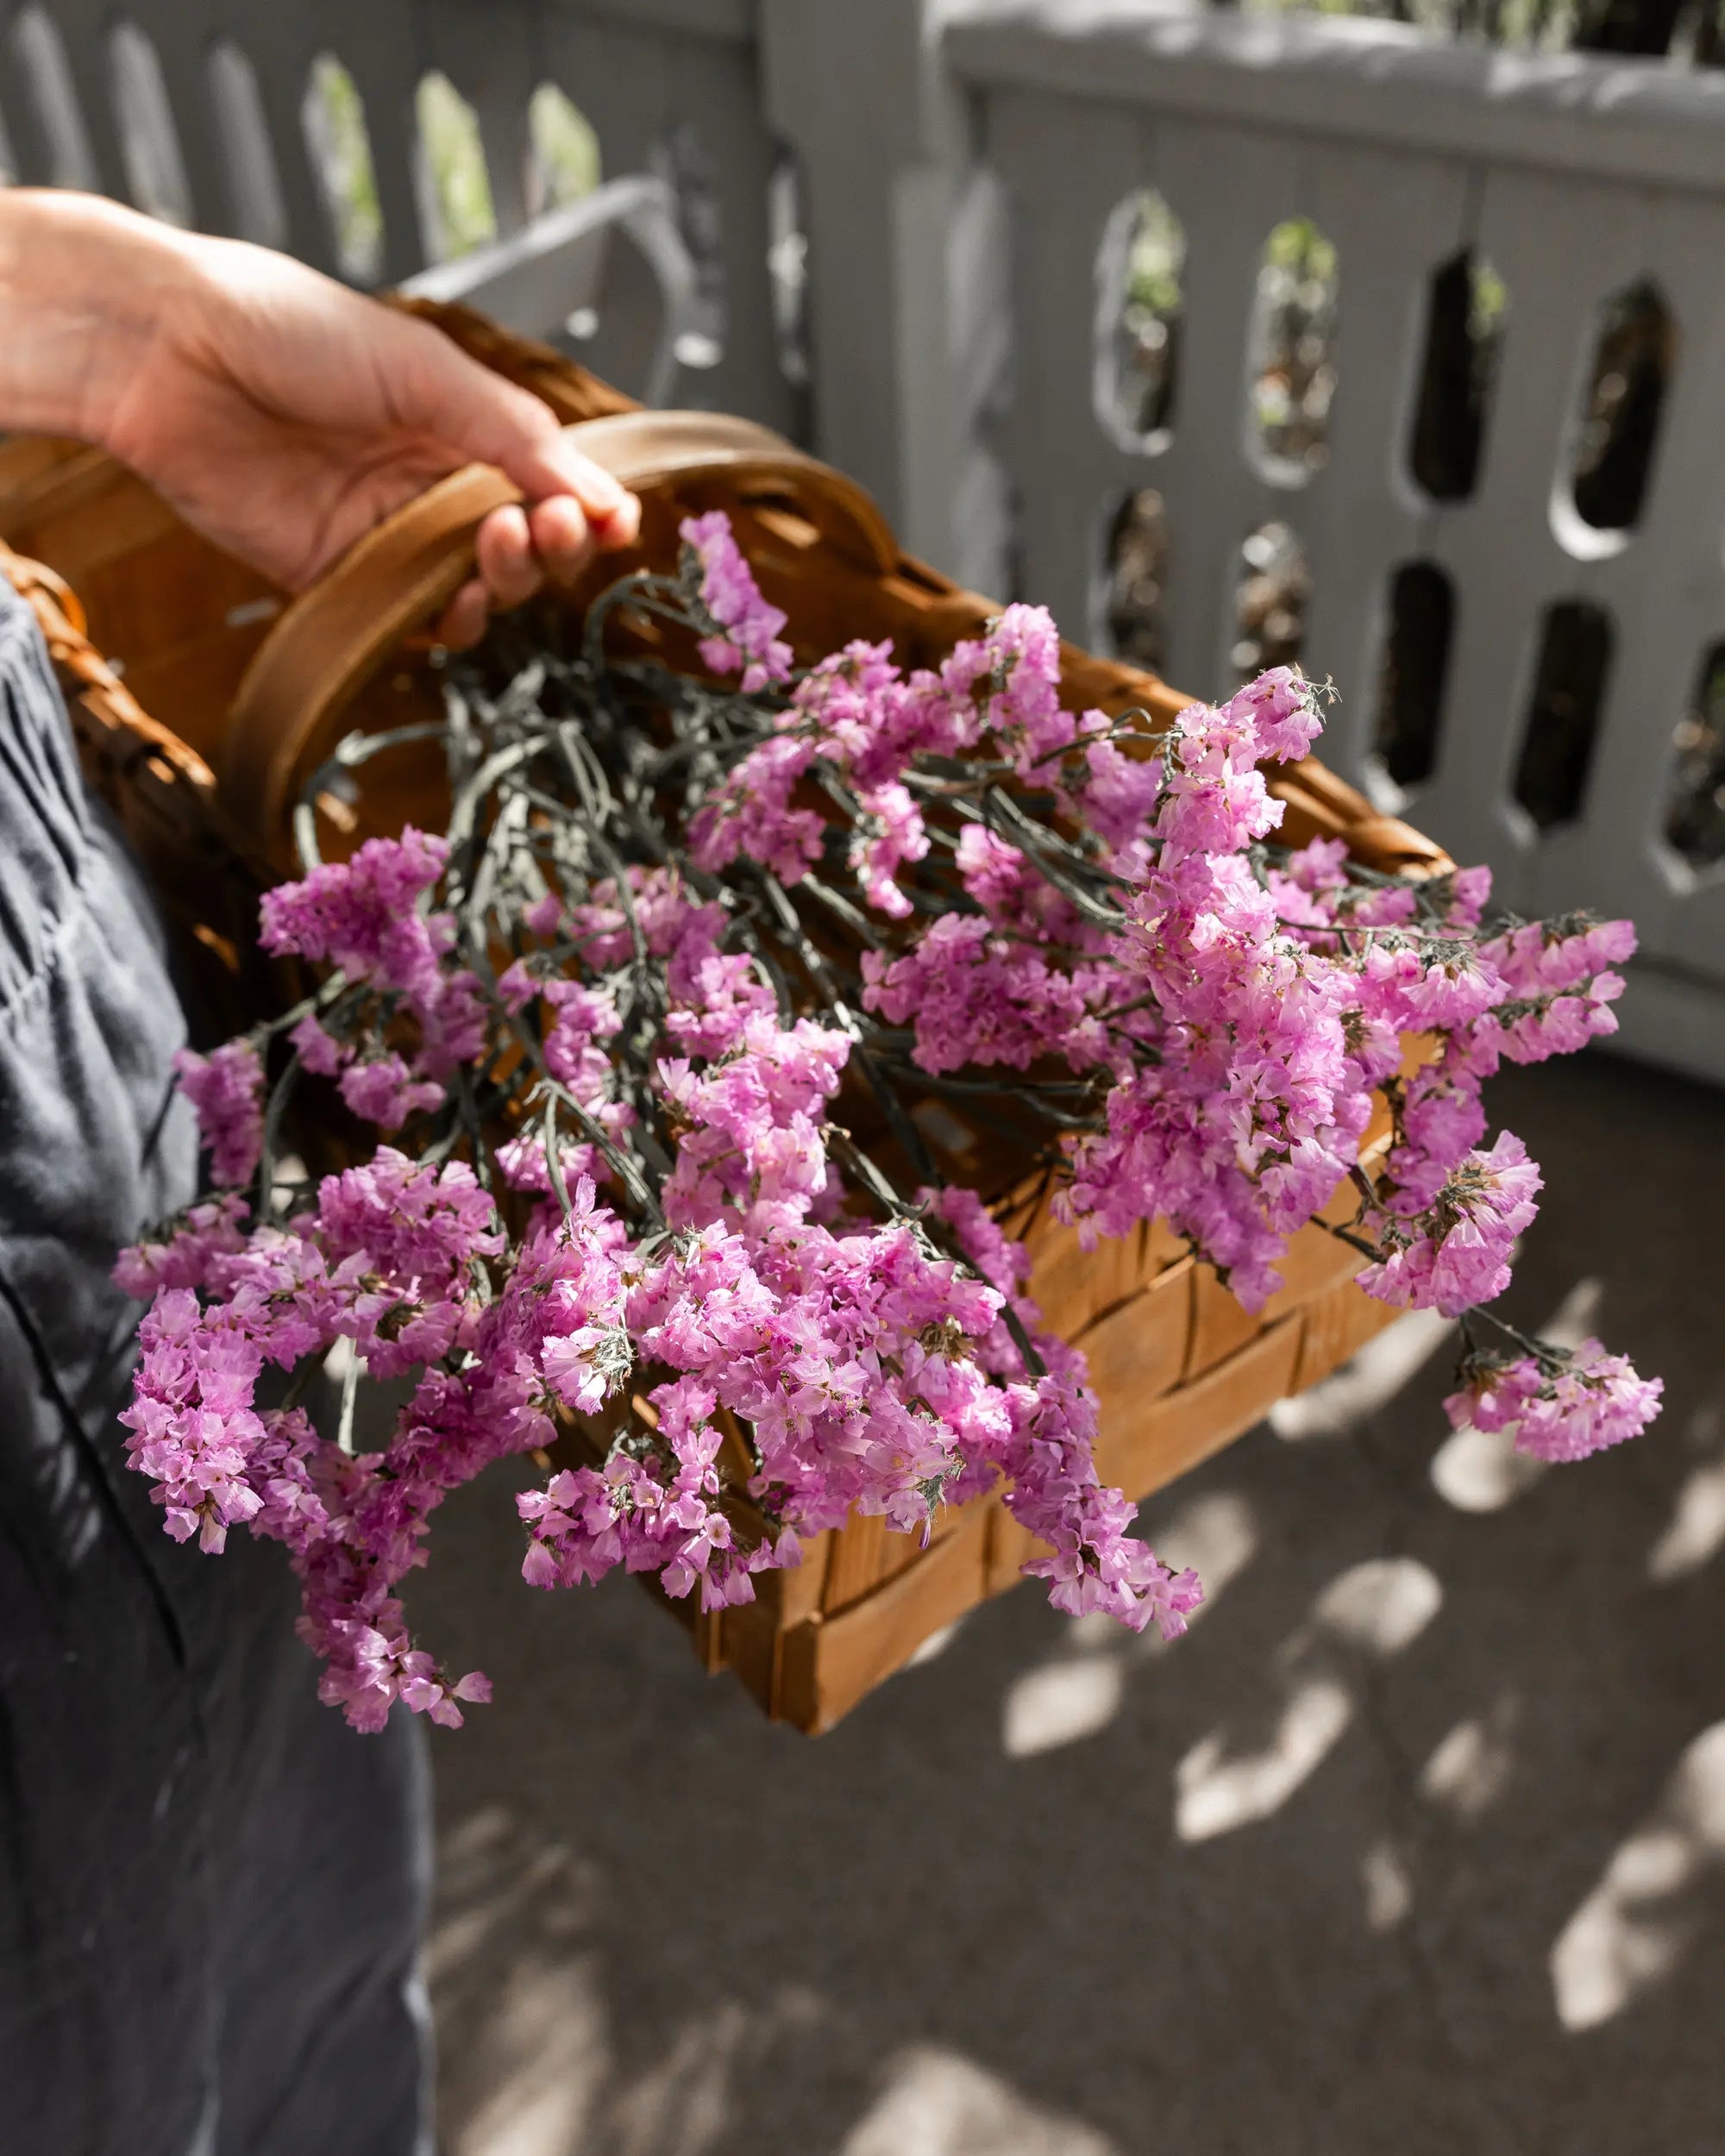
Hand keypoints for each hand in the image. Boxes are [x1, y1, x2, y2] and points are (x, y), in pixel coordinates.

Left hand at [0, 191, 639, 645]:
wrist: (168, 351)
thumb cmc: (288, 328)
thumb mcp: (425, 368)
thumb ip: (514, 435)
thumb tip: (605, 496)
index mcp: (461, 424)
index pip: (550, 485)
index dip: (588, 511)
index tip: (614, 523)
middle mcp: (429, 483)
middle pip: (524, 548)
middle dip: (552, 547)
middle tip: (550, 529)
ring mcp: (384, 534)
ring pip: (474, 592)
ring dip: (505, 583)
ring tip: (498, 546)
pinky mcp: (334, 577)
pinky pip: (405, 623)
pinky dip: (441, 624)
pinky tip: (451, 601)